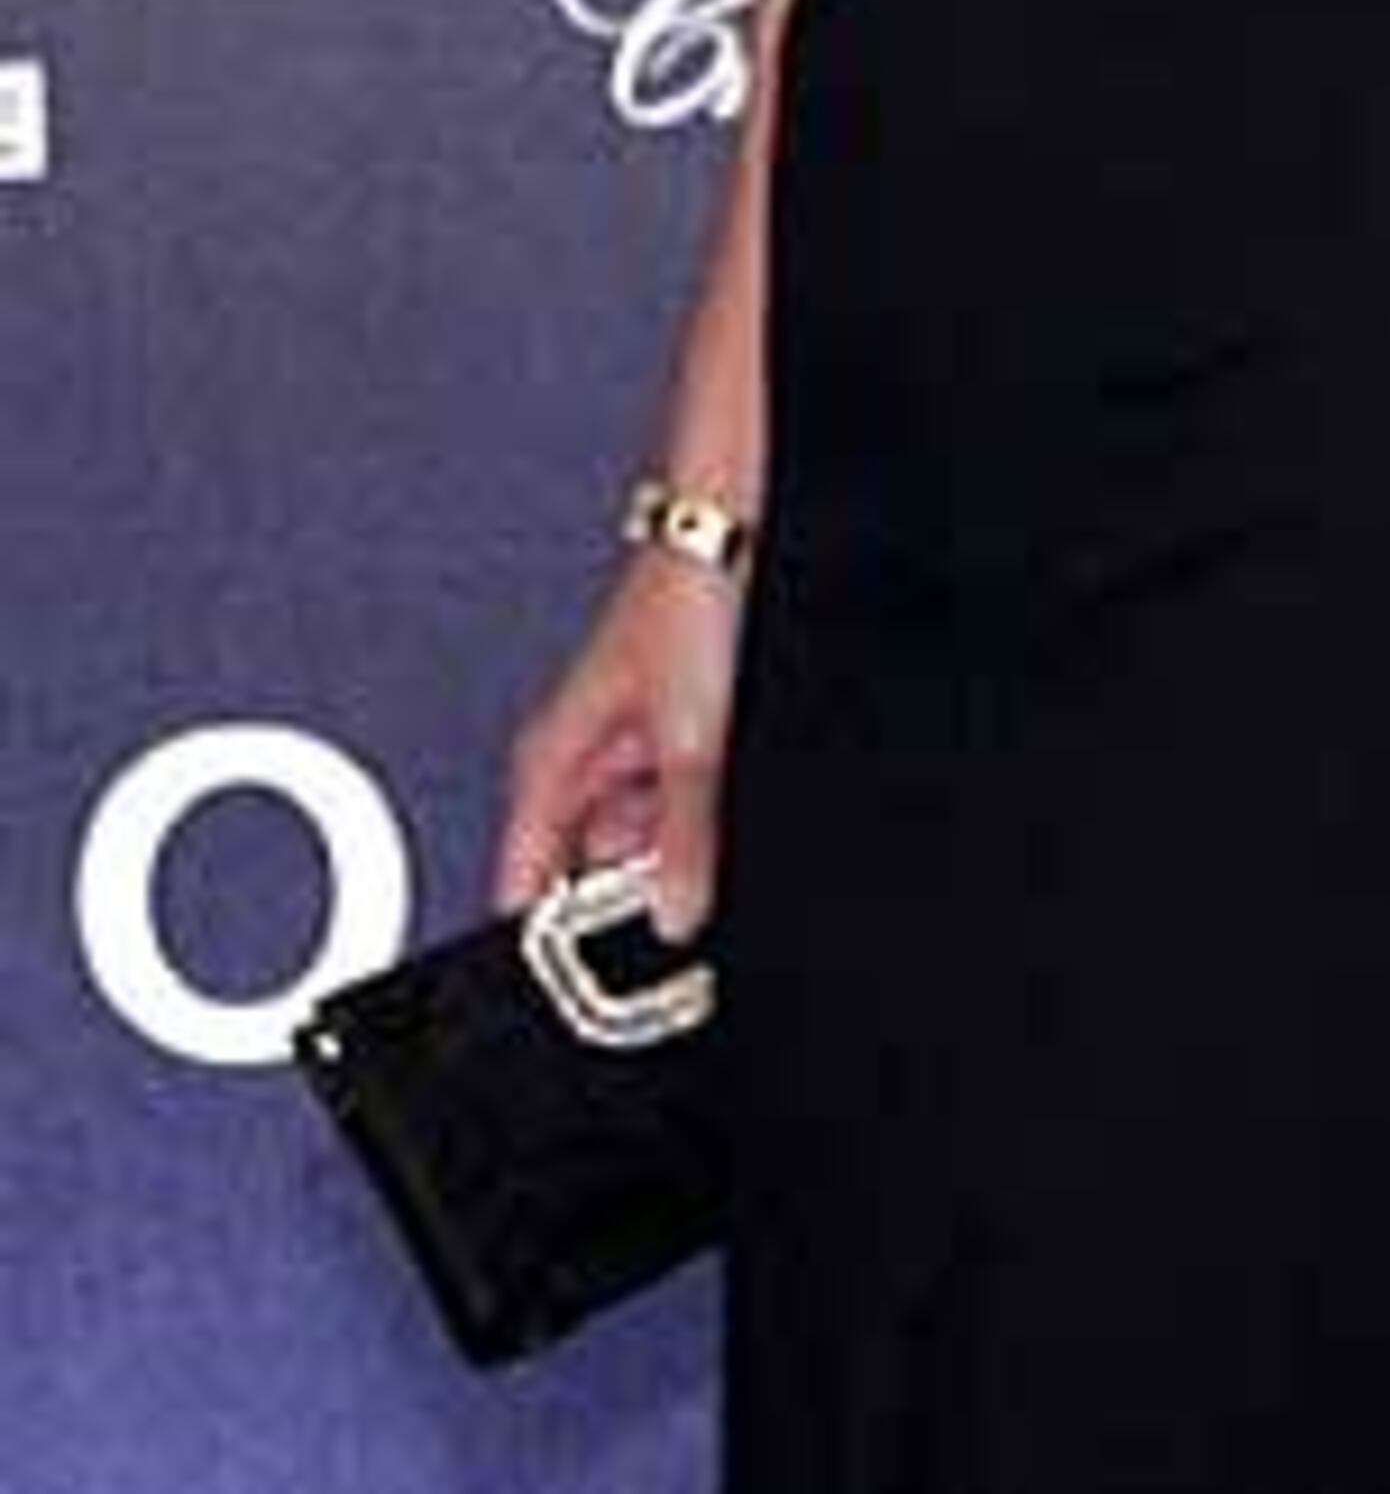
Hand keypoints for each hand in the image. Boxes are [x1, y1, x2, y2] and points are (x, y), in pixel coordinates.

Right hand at [496, 553, 743, 940]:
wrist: (738, 522)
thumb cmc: (690, 595)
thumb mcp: (693, 735)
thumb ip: (685, 834)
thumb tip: (676, 918)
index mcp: (552, 765)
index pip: (524, 889)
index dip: (550, 946)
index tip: (587, 993)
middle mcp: (585, 760)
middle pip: (594, 871)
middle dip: (638, 892)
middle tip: (685, 914)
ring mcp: (634, 747)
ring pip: (648, 837)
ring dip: (684, 848)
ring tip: (721, 839)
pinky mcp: (682, 731)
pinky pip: (686, 800)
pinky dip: (707, 812)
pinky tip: (736, 809)